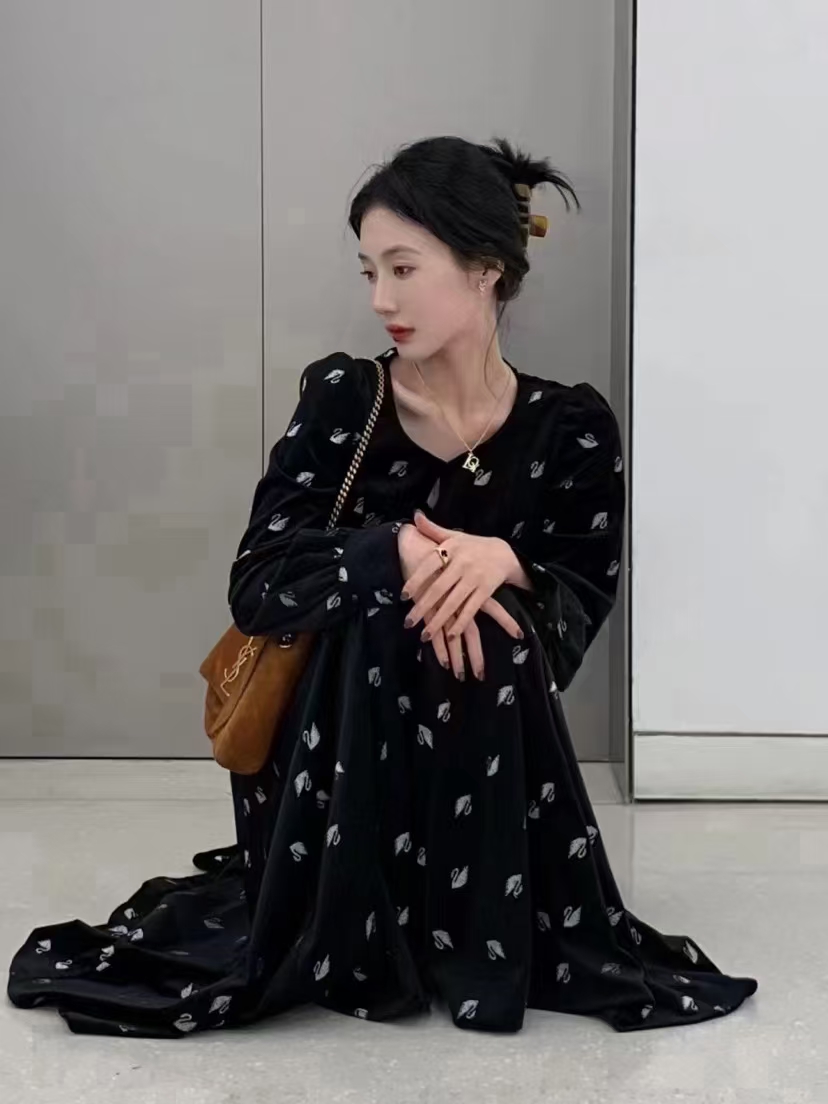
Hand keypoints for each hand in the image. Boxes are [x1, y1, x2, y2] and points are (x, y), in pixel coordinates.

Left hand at [398, 522, 512, 680]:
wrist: (505, 553)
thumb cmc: (473, 546)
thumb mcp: (454, 535)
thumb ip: (432, 529)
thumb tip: (414, 516)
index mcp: (452, 548)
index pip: (429, 565)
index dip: (416, 581)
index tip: (403, 597)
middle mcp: (462, 563)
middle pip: (438, 588)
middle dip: (422, 607)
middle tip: (408, 623)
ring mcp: (475, 577)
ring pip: (453, 602)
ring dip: (439, 620)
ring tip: (424, 634)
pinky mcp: (486, 590)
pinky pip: (472, 609)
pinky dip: (461, 622)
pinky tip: (450, 635)